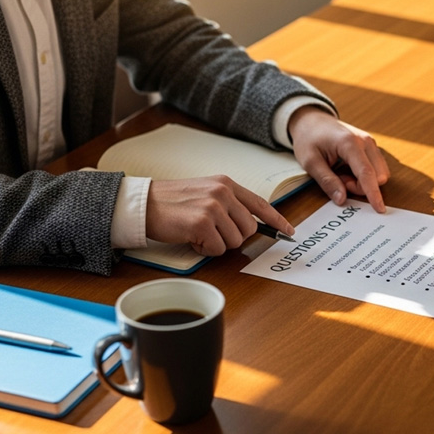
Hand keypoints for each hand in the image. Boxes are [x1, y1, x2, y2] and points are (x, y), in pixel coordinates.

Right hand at [145, 176, 294, 255]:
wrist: (144, 204)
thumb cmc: (173, 202)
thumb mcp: (206, 193)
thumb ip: (229, 204)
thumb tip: (251, 225)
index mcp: (226, 184)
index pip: (260, 204)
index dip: (277, 220)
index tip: (289, 231)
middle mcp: (223, 192)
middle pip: (249, 229)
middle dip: (233, 237)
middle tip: (212, 233)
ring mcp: (213, 207)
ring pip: (235, 241)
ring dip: (217, 244)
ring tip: (198, 232)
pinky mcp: (202, 223)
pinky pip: (216, 249)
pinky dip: (204, 249)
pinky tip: (190, 237)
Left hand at [288, 107, 389, 212]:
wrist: (311, 120)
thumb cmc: (308, 138)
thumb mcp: (310, 162)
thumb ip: (327, 181)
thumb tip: (342, 200)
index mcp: (350, 143)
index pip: (366, 173)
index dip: (373, 193)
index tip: (379, 209)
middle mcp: (365, 141)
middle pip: (377, 176)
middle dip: (360, 187)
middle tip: (338, 179)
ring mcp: (370, 143)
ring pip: (379, 174)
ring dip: (362, 182)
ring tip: (341, 173)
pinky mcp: (371, 146)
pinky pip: (376, 169)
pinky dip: (363, 175)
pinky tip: (347, 169)